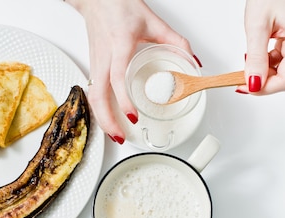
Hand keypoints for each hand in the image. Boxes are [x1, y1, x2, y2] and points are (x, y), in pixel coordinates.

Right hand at [64, 0, 195, 143]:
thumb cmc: (119, 7)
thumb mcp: (152, 22)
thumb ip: (175, 41)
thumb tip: (192, 60)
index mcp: (119, 45)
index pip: (117, 78)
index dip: (123, 100)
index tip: (133, 115)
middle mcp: (103, 58)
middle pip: (98, 95)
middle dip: (108, 120)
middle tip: (121, 136)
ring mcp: (95, 63)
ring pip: (92, 97)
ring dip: (102, 119)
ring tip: (115, 134)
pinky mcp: (93, 66)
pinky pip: (92, 92)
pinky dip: (98, 109)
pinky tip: (107, 119)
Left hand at [238, 0, 284, 93]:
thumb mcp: (257, 27)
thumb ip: (256, 58)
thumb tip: (254, 83)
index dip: (264, 88)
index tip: (243, 87)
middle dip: (262, 81)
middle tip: (240, 79)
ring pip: (282, 72)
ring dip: (262, 73)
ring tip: (247, 63)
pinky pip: (280, 62)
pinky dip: (265, 64)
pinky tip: (255, 57)